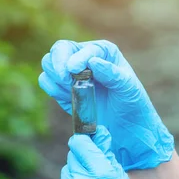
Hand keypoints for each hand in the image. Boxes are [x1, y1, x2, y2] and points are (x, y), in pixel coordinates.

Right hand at [39, 39, 173, 170]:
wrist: (127, 130)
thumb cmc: (132, 105)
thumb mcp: (127, 87)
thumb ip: (112, 73)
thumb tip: (93, 61)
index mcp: (102, 52)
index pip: (80, 48)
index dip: (74, 57)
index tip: (74, 70)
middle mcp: (85, 58)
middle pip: (59, 50)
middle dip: (58, 63)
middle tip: (65, 80)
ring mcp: (72, 75)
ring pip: (48, 64)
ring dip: (55, 76)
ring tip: (70, 90)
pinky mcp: (63, 91)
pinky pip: (47, 82)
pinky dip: (51, 88)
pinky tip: (66, 96)